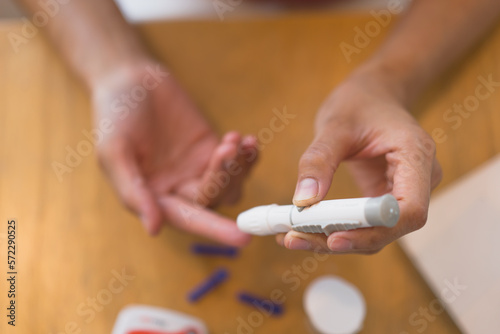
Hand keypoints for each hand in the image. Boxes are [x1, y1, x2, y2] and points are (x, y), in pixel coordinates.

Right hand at [91, 61, 257, 245]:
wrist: (130, 79)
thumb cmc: (114, 116)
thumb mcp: (114, 152)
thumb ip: (133, 191)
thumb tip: (154, 229)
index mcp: (153, 198)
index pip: (187, 220)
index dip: (214, 230)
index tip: (242, 239)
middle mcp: (178, 189)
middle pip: (214, 200)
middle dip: (226, 179)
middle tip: (227, 150)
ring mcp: (197, 169)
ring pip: (230, 184)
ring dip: (239, 168)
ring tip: (233, 140)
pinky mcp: (211, 149)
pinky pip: (237, 162)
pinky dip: (247, 156)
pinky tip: (247, 141)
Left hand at [276, 68, 441, 253]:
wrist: (372, 95)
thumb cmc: (359, 103)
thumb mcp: (334, 125)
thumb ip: (319, 160)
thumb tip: (303, 201)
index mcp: (416, 154)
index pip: (409, 210)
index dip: (374, 230)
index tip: (335, 238)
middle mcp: (419, 179)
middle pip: (390, 228)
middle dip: (345, 239)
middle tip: (296, 238)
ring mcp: (404, 191)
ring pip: (376, 232)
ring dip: (335, 240)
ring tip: (292, 237)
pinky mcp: (386, 199)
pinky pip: (365, 223)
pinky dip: (336, 229)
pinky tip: (303, 230)